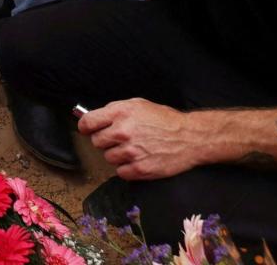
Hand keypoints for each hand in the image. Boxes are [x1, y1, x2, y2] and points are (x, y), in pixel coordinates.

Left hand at [79, 98, 201, 179]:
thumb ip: (114, 111)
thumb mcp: (138, 105)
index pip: (87, 123)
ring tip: (133, 148)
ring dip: (117, 155)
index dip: (86, 127)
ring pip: (108, 158)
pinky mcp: (140, 169)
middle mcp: (123, 131)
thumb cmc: (164, 119)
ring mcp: (131, 152)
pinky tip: (138, 159)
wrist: (190, 137)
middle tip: (119, 139)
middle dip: (105, 141)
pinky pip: (120, 172)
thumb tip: (92, 119)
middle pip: (96, 142)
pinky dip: (127, 168)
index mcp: (121, 113)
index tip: (88, 130)